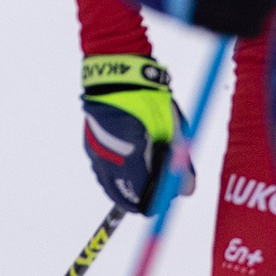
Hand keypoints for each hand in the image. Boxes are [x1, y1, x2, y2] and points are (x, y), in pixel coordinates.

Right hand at [81, 55, 192, 213]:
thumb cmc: (150, 101)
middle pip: (121, 196)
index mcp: (130, 157)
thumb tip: (185, 190)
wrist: (117, 75)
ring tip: (145, 169)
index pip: (141, 197)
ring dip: (126, 185)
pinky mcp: (90, 144)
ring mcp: (95, 153)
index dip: (156, 201)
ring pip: (109, 184)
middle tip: (158, 187)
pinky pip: (102, 169)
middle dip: (140, 197)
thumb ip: (179, 165)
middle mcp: (107, 160)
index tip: (167, 194)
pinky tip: (129, 157)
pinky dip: (116, 172)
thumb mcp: (173, 132)